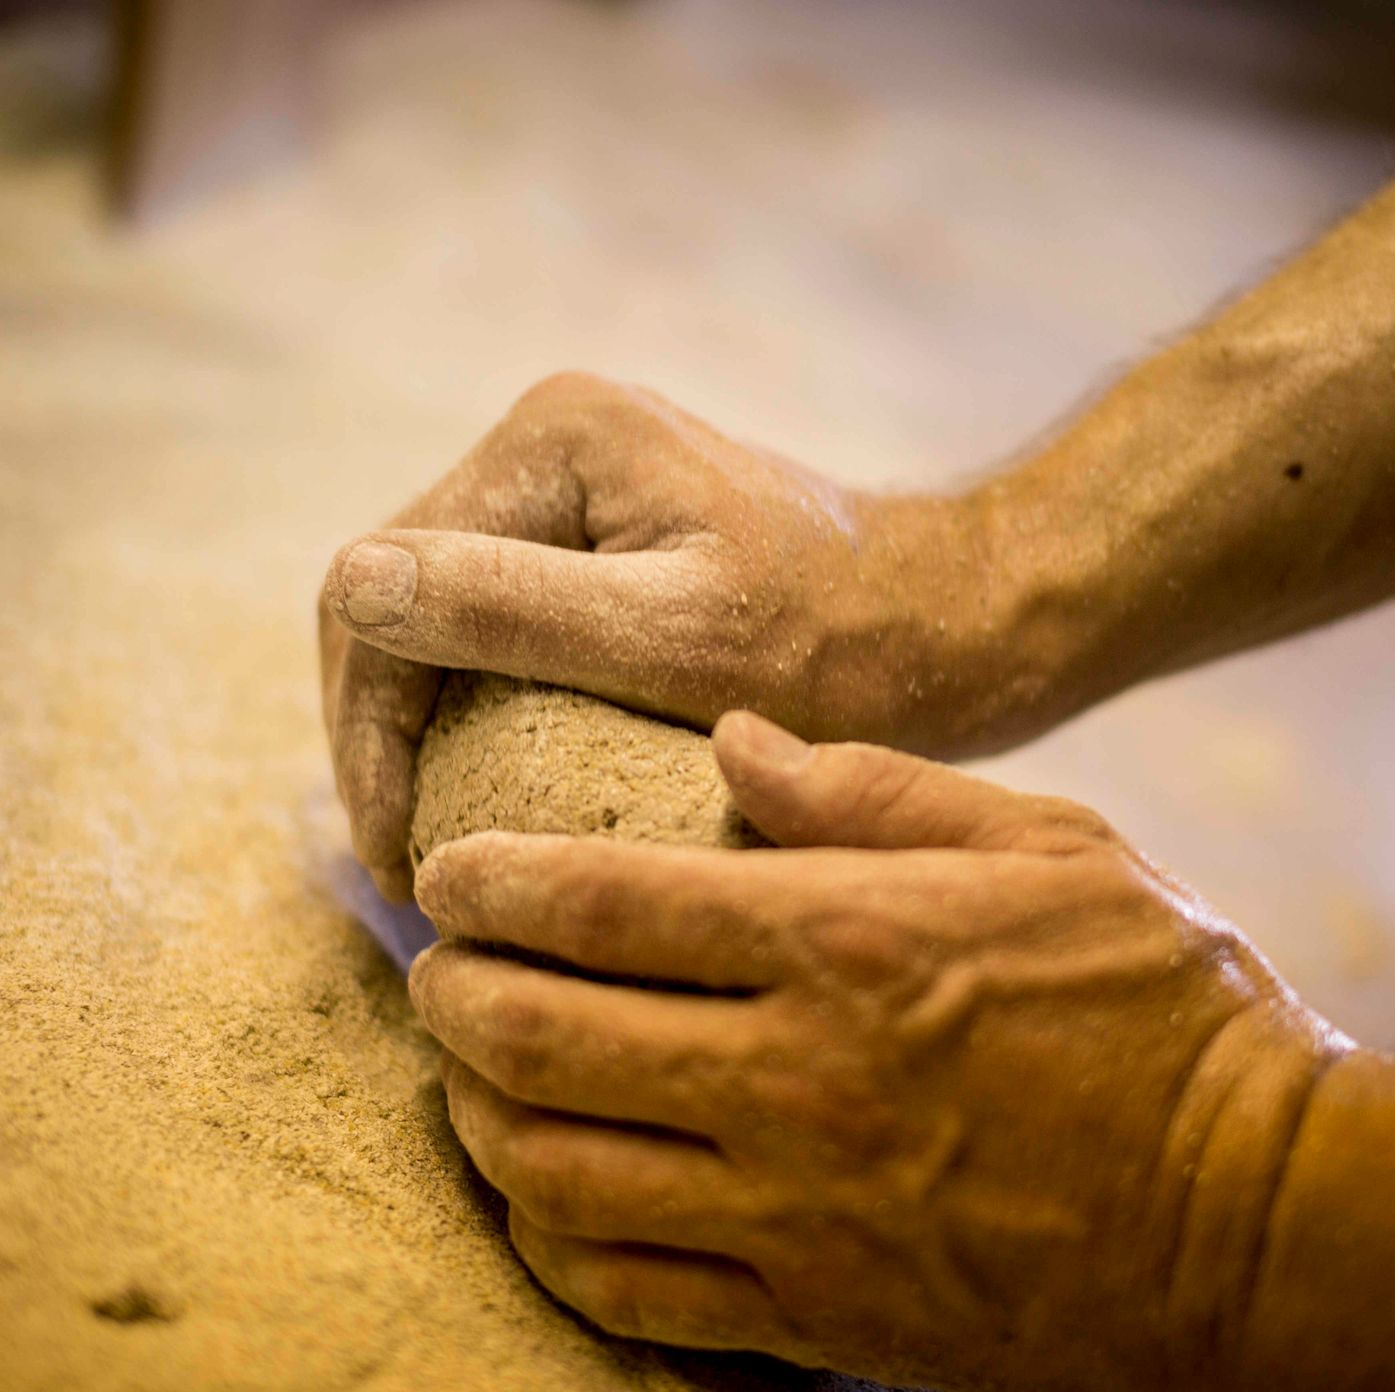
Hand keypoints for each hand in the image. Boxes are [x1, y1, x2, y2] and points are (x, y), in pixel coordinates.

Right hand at [319, 372, 1093, 900]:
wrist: (951, 625)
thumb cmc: (843, 643)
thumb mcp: (680, 639)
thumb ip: (515, 609)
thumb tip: (354, 586)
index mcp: (554, 441)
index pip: (386, 581)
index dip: (371, 725)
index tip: (398, 850)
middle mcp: (549, 445)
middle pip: (399, 595)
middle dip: (384, 731)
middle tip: (405, 858)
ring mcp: (574, 490)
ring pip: (439, 617)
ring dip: (419, 726)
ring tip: (434, 837)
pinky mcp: (602, 540)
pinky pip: (496, 625)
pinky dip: (473, 708)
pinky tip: (482, 784)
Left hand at [408, 713, 1349, 1391]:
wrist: (1257, 1211)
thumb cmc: (1160, 1001)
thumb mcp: (1046, 844)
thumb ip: (875, 787)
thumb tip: (734, 739)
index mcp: (845, 941)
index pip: (603, 902)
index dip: (494, 882)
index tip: (447, 871)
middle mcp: (795, 1077)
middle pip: (545, 1036)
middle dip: (455, 994)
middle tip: (438, 965)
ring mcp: (798, 1211)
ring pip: (559, 1173)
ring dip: (478, 1116)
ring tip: (466, 1074)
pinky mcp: (818, 1313)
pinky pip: (629, 1295)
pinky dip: (549, 1245)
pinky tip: (534, 1199)